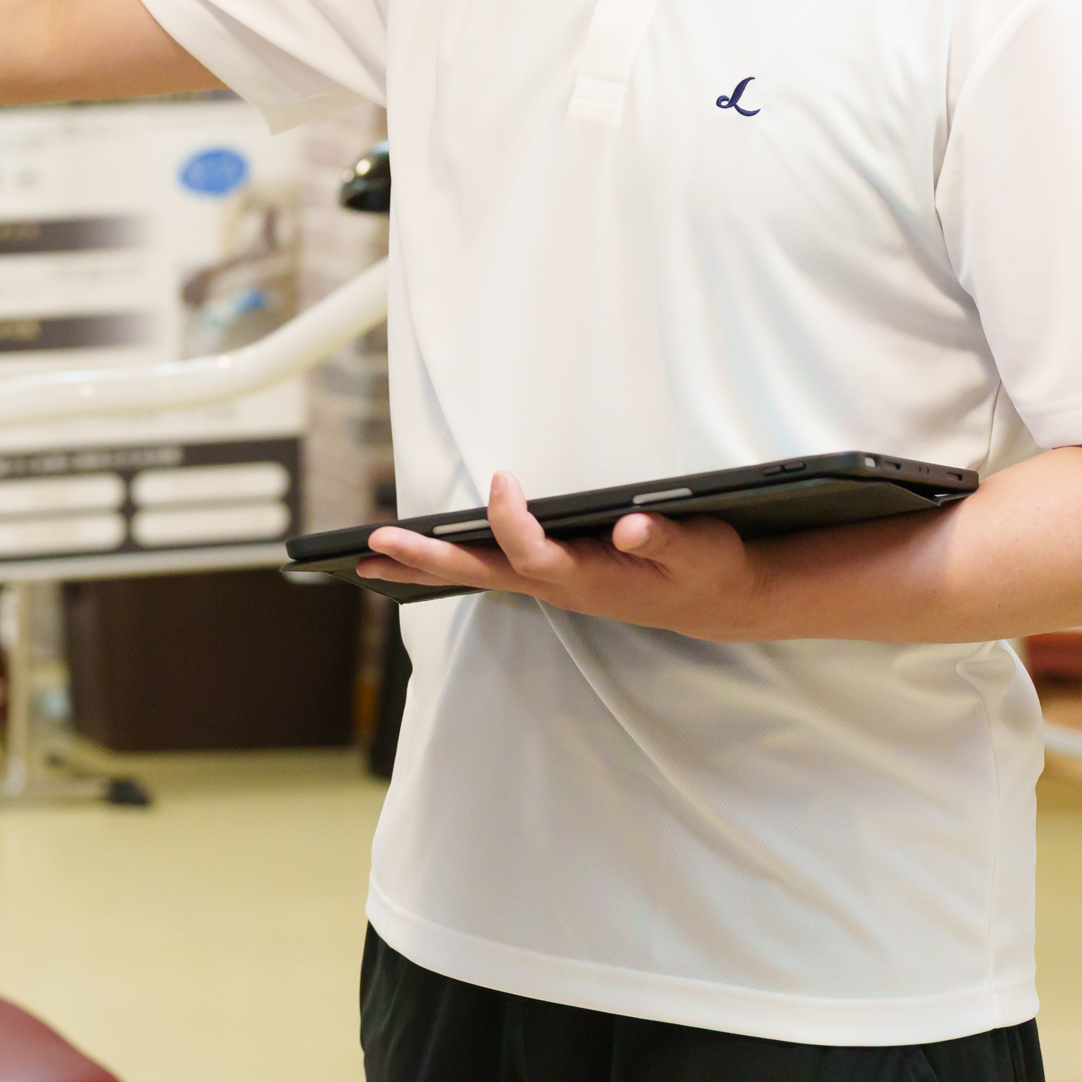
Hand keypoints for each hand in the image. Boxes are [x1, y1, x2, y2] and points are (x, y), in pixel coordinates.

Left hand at [358, 472, 775, 641]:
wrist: (714, 602)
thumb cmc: (704, 570)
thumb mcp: (699, 550)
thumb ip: (665, 539)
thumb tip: (628, 524)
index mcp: (588, 579)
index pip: (531, 551)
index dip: (511, 520)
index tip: (502, 479)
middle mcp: (558, 586)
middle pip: (480, 572)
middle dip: (426, 557)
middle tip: (374, 547)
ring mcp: (550, 584)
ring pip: (475, 575)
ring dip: (422, 566)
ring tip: (367, 559)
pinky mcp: (550, 577)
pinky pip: (487, 571)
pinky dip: (448, 564)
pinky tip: (417, 558)